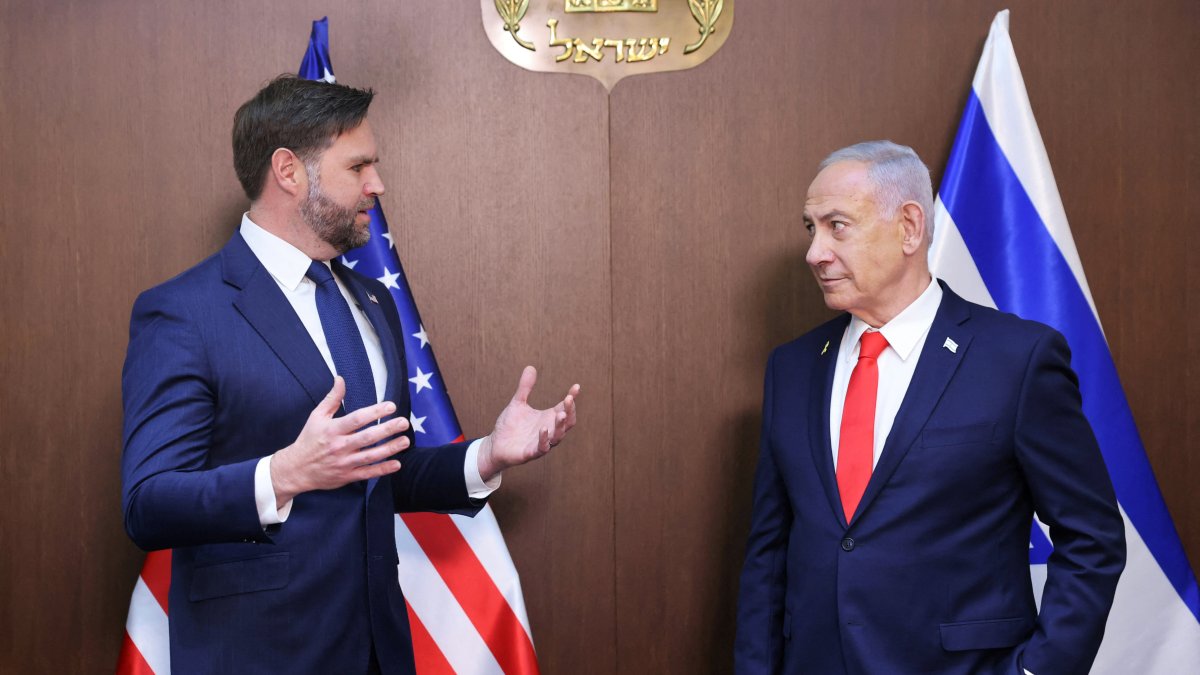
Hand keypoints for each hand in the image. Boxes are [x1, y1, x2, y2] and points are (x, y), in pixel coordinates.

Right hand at [271, 376, 408, 504]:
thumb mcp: (316, 416)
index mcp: (332, 430)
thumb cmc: (308, 440)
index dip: (375, 412)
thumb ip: (332, 398)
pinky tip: (397, 463)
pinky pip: (368, 473)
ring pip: (371, 456)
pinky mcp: (347, 476)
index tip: (391, 406)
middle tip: (404, 422)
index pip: (357, 419)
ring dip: (390, 449)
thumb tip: (340, 379)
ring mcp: (344, 463)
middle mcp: (339, 446)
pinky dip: (382, 469)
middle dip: (387, 429)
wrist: (296, 469)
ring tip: (405, 440)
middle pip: (367, 437)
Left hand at [478, 366, 579, 481]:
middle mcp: (549, 430)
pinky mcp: (531, 453)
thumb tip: (530, 367)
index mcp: (548, 418)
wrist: (495, 445)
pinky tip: (542, 429)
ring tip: (561, 414)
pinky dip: (544, 439)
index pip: (565, 408)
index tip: (576, 386)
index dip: (572, 398)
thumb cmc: (510, 426)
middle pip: (567, 422)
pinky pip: (542, 448)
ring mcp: (542, 442)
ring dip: (560, 426)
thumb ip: (525, 388)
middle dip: (570, 411)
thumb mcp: (518, 403)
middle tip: (569, 399)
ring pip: (558, 436)